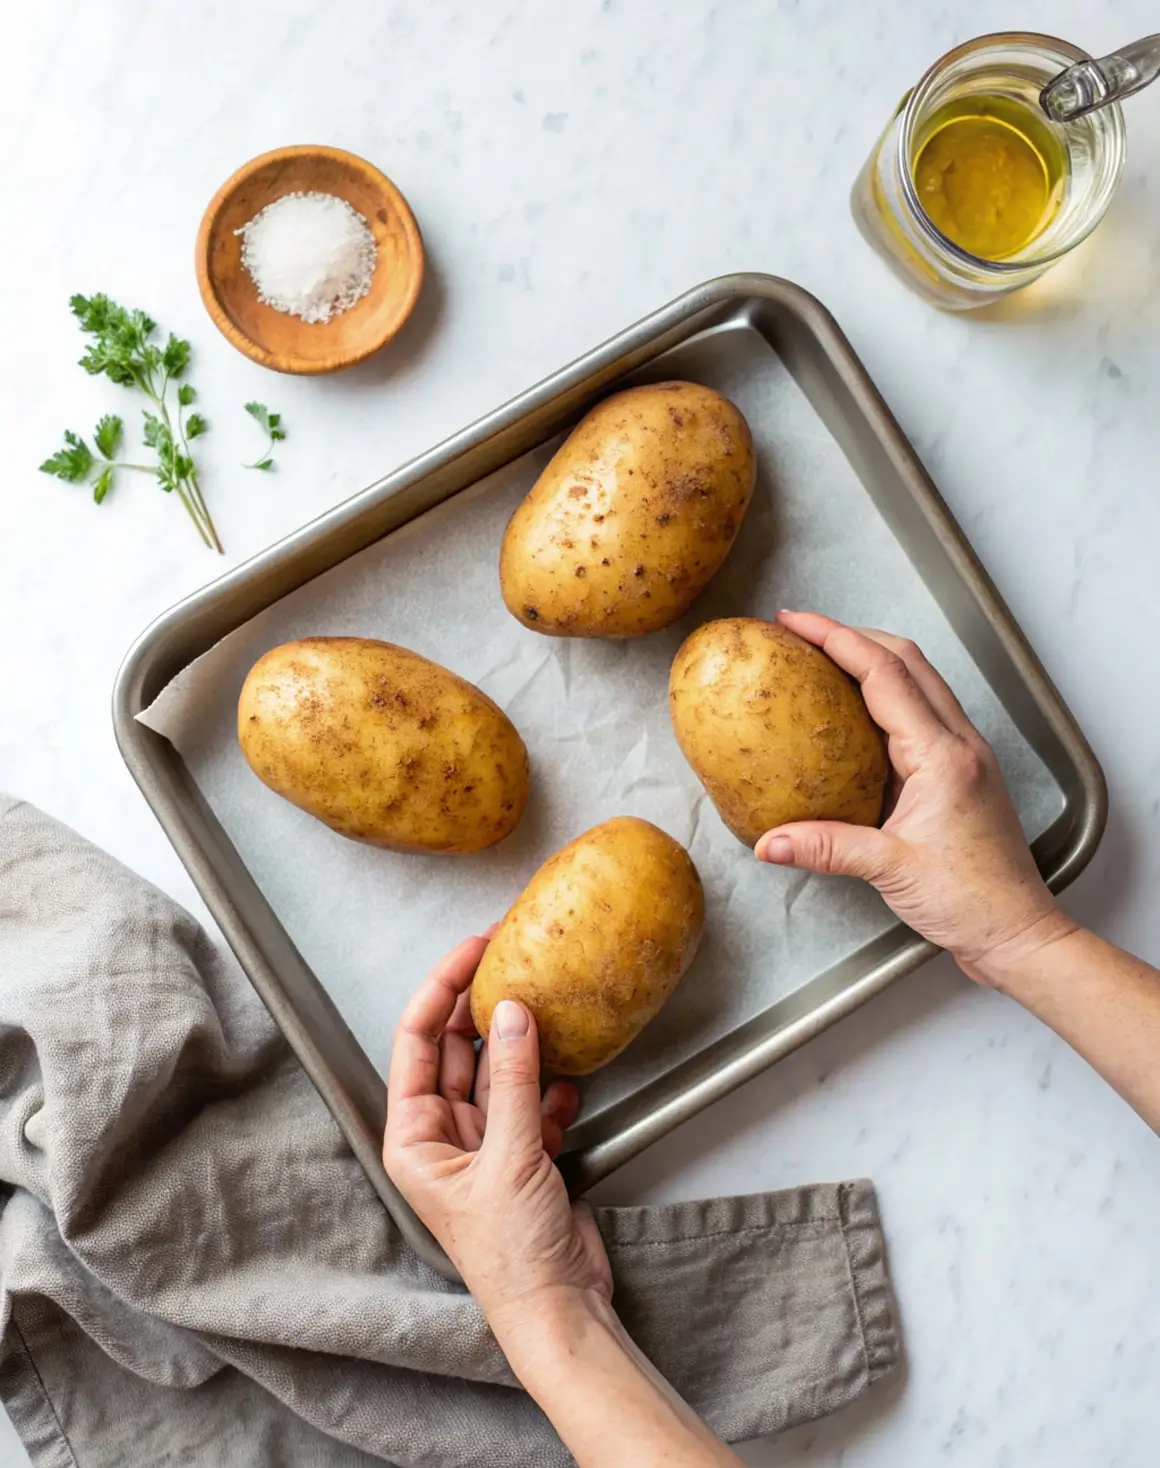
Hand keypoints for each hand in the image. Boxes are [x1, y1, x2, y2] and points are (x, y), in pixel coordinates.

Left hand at [383, 935, 611, 1338]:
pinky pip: (532, 1101)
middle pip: (454, 1050)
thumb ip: (511, 1080)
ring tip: (544, 1003)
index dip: (440, 990)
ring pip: (497, 1071)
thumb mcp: (511, 1158)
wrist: (561, 1311)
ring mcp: (485, 1144)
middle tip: (508, 956)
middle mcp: (443, 1136)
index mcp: (413, 1138)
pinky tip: (570, 1076)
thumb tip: (510, 1013)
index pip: (415, 1042)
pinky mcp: (524, 1155)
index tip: (472, 951)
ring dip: (521, 1043)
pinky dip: (551, 1086)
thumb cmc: (513, 1257)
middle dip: (479, 1005)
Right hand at [754, 611, 1076, 981]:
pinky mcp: (960, 771)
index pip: (885, 675)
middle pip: (906, 660)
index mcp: (942, 756)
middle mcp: (959, 744)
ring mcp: (964, 754)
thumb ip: (825, 849)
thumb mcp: (890, 870)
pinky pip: (921, 712)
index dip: (837, 640)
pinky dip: (885, 693)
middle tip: (802, 632)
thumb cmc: (971, 902)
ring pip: (918, 681)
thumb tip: (768, 842)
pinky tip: (852, 711)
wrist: (1017, 930)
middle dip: (852, 636)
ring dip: (871, 659)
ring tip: (822, 658)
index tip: (796, 623)